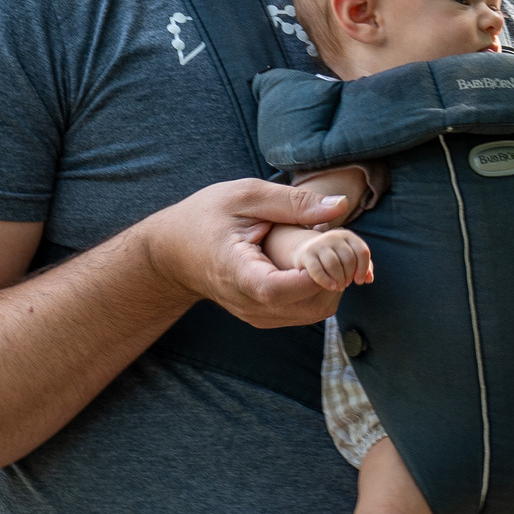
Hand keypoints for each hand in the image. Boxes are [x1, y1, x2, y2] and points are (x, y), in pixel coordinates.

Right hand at [144, 180, 365, 327]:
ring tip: (329, 251)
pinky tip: (318, 263)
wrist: (174, 251)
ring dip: (333, 284)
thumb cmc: (206, 217)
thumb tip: (340, 206)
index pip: (276, 289)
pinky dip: (322, 291)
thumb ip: (292, 201)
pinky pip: (306, 313)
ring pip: (314, 313)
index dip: (311, 276)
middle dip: (335, 276)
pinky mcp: (265, 317)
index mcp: (237, 271)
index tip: (330, 249)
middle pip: (308, 307)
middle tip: (340, 243)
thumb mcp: (245, 195)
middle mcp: (248, 302)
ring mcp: (257, 315)